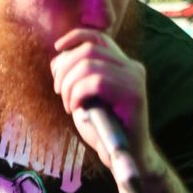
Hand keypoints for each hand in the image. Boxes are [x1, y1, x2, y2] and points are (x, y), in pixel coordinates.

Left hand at [50, 28, 151, 168]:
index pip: (98, 37)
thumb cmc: (103, 127)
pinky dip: (78, 94)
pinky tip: (76, 110)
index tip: (57, 49)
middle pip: (88, 49)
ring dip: (69, 85)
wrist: (125, 155)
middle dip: (65, 68)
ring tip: (68, 104)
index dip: (75, 37)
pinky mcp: (134, 94)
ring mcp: (135, 79)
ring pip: (89, 65)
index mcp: (122, 64)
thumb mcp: (84, 96)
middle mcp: (132, 66)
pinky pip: (96, 82)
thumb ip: (75, 75)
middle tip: (59, 92)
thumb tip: (58, 57)